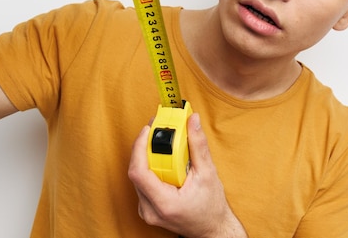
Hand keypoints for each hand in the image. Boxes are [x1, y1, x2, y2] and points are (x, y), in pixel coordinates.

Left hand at [129, 113, 247, 237]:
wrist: (212, 229)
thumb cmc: (211, 208)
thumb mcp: (208, 173)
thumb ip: (198, 145)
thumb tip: (192, 121)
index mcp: (164, 203)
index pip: (138, 172)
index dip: (139, 147)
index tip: (147, 130)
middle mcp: (150, 210)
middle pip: (136, 171)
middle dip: (144, 147)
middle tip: (156, 129)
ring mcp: (146, 210)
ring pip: (136, 176)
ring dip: (145, 156)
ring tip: (159, 141)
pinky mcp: (146, 208)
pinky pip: (141, 182)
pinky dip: (149, 167)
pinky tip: (160, 159)